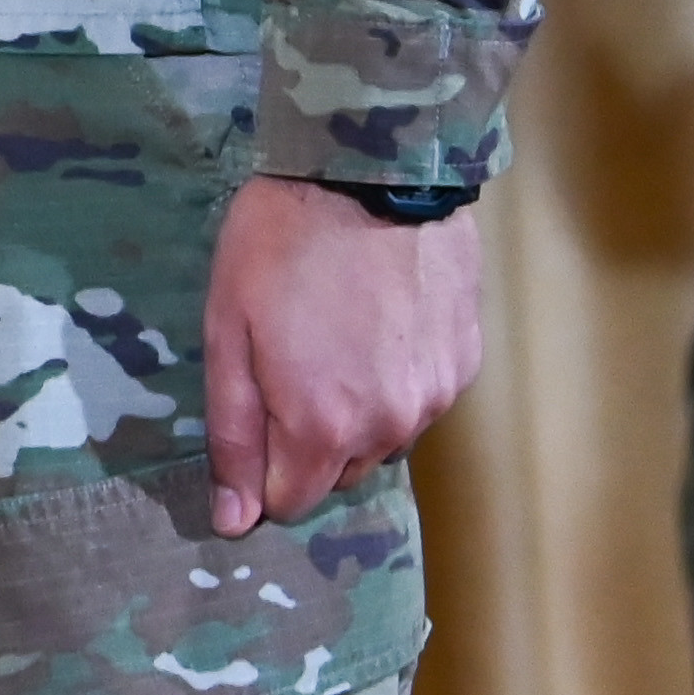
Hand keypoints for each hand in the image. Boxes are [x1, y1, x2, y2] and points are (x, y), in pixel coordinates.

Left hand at [203, 174, 483, 534]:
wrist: (373, 174)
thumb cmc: (279, 246)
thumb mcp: (228, 332)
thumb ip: (234, 433)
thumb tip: (235, 520)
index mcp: (325, 428)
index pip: (291, 501)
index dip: (261, 469)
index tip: (251, 414)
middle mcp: (390, 428)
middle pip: (338, 472)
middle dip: (305, 438)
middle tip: (284, 361)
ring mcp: (436, 398)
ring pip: (382, 437)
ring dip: (353, 410)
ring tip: (329, 335)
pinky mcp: (465, 364)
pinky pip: (418, 398)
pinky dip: (392, 378)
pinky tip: (373, 323)